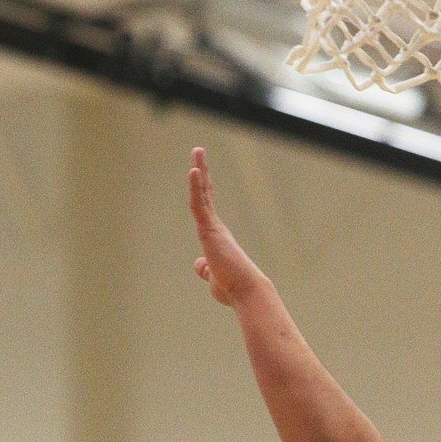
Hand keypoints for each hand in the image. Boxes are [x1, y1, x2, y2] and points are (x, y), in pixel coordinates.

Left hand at [188, 147, 268, 307]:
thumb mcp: (212, 276)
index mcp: (216, 236)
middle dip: (201, 171)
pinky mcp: (210, 230)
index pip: (206, 206)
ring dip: (198, 170)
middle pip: (205, 193)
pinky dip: (195, 186)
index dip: (202, 188)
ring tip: (197, 150)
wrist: (246, 291)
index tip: (200, 171)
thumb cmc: (232, 288)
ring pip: (202, 193)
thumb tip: (198, 264)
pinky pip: (199, 204)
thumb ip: (205, 268)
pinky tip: (193, 170)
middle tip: (198, 151)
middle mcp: (216, 227)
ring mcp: (213, 227)